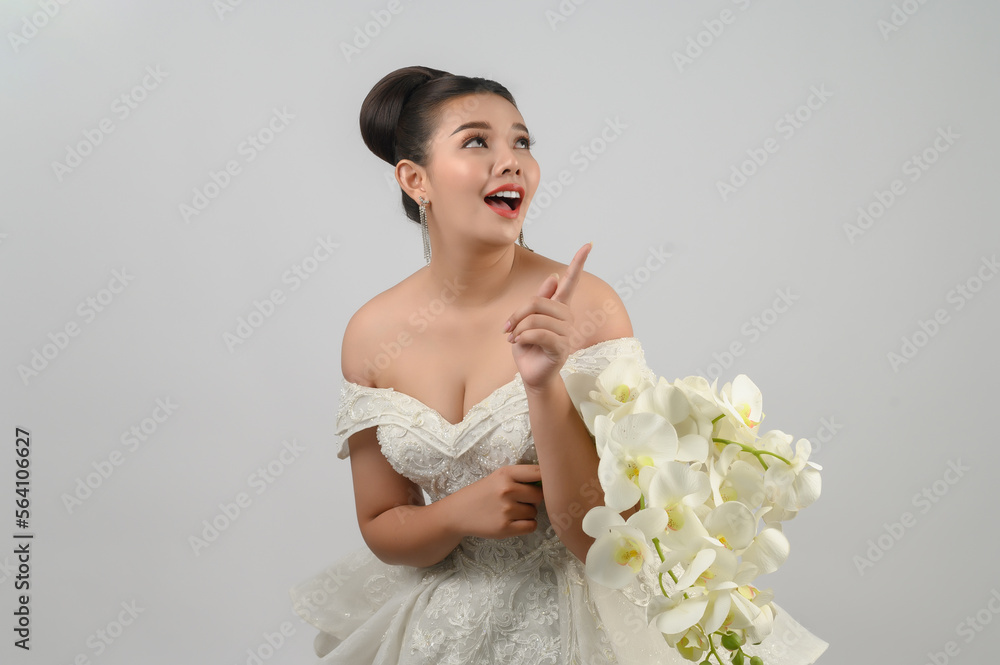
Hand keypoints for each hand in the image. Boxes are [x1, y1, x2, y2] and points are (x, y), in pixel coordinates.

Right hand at [445, 464, 543, 538]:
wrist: (458, 513)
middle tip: (522, 501)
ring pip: (534, 512)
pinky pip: (531, 526)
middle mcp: (506, 490)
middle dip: (534, 499)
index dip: (548, 477)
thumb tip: (550, 483)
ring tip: (511, 512)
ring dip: (528, 513)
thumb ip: (521, 478)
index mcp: (505, 473)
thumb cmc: (483, 493)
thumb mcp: (498, 477)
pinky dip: (527, 525)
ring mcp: (506, 510)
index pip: (537, 472)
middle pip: (540, 495)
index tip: (549, 481)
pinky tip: (515, 522)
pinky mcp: (505, 528)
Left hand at [504, 242, 591, 390]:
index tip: (588, 245)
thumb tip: (554, 276)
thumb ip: (540, 300)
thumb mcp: (527, 321)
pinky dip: (523, 337)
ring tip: (513, 338)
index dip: (578, 263)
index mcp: (558, 308)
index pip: (570, 282)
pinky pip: (539, 334)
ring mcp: (566, 333)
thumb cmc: (529, 347)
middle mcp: (566, 318)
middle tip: (508, 327)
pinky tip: (518, 343)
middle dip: (518, 313)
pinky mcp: (561, 348)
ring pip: (536, 319)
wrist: (531, 374)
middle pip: (539, 302)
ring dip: (518, 329)